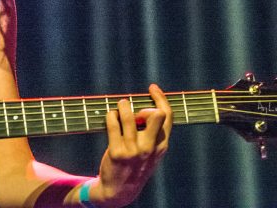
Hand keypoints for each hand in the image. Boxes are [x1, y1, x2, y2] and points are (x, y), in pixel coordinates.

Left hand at [90, 84, 172, 206]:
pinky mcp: (116, 152)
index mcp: (161, 145)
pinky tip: (110, 116)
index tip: (152, 88)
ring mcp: (133, 150)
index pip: (167, 116)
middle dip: (144, 106)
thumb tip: (148, 107)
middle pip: (155, 115)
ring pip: (129, 116)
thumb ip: (153, 133)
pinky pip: (113, 124)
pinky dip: (110, 115)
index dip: (161, 98)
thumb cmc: (135, 165)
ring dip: (123, 106)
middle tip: (134, 110)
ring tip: (119, 106)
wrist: (120, 190)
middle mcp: (150, 147)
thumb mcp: (151, 152)